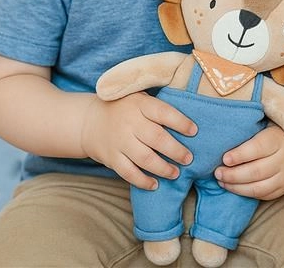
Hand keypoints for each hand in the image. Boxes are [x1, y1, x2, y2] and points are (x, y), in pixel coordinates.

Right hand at [81, 92, 196, 189]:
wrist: (90, 121)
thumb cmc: (125, 109)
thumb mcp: (139, 98)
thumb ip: (158, 107)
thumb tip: (189, 122)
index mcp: (140, 104)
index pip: (163, 112)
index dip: (180, 122)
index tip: (194, 131)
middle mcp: (129, 122)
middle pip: (156, 138)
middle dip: (176, 150)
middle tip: (189, 158)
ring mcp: (119, 141)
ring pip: (144, 158)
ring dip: (163, 168)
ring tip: (176, 173)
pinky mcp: (111, 158)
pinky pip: (128, 173)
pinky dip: (143, 181)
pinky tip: (155, 184)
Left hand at [214, 125, 283, 199]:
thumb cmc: (276, 131)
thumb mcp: (267, 122)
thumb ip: (249, 126)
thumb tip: (222, 131)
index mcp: (278, 138)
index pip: (257, 148)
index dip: (239, 155)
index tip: (224, 158)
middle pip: (256, 171)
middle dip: (234, 174)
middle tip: (218, 172)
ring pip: (260, 187)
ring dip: (237, 187)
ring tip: (222, 181)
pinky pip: (265, 195)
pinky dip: (247, 193)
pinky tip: (234, 188)